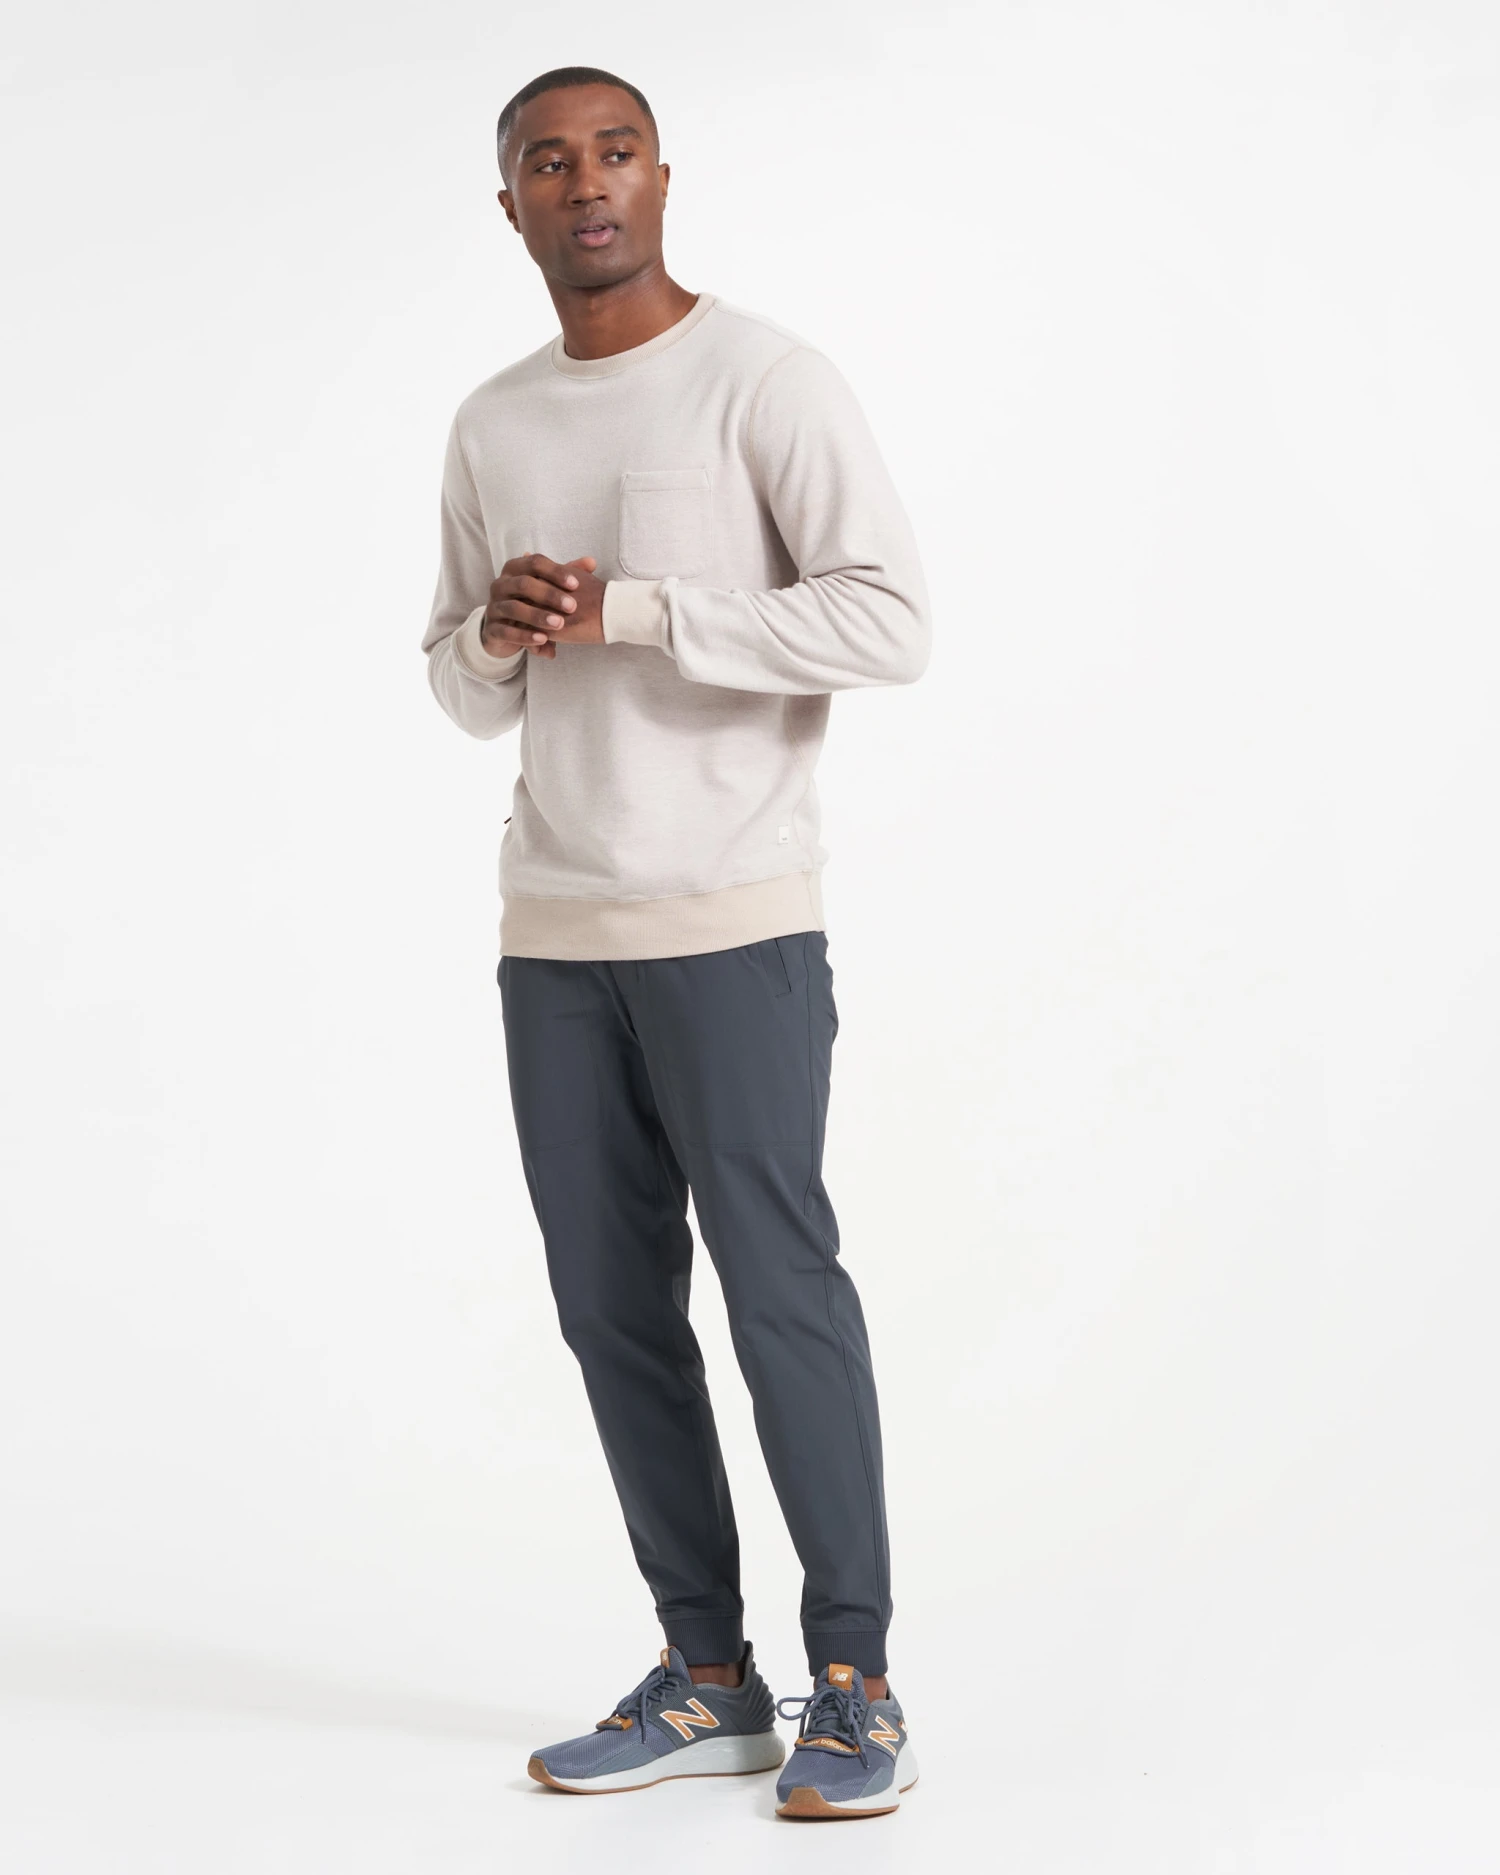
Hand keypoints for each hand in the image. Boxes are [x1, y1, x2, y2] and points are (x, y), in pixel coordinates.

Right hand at [481, 552, 604, 660]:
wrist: (503, 630)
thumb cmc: (529, 603)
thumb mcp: (546, 588)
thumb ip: (566, 575)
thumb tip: (592, 562)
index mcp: (514, 569)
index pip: (534, 563)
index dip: (555, 571)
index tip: (576, 584)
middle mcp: (500, 584)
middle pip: (523, 584)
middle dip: (549, 594)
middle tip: (572, 607)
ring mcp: (494, 606)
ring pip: (514, 608)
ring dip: (538, 616)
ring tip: (559, 625)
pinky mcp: (491, 629)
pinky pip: (506, 631)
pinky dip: (525, 636)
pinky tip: (544, 640)